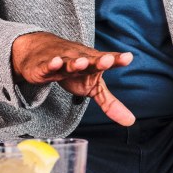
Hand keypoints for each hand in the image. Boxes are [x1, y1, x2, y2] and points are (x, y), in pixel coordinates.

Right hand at [10, 31, 134, 126]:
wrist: (41, 52)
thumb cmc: (73, 71)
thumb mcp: (93, 87)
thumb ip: (110, 103)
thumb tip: (130, 121)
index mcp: (93, 64)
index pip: (107, 61)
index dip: (117, 60)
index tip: (128, 58)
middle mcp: (80, 59)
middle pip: (90, 60)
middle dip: (99, 60)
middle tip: (108, 61)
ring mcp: (62, 61)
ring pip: (69, 62)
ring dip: (76, 63)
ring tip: (82, 63)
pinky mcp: (44, 66)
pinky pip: (48, 66)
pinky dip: (51, 65)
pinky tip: (55, 63)